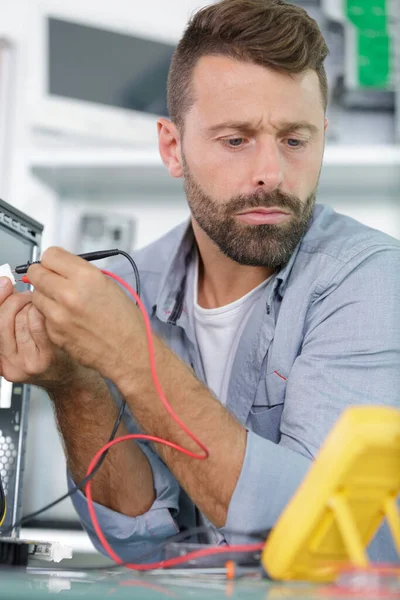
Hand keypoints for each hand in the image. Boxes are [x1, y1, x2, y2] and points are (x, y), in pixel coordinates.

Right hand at [0, 277, 73, 385]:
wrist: (70, 379)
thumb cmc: (46, 356)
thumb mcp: (20, 342)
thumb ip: (8, 317)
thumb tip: (4, 284)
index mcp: (0, 359)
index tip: (5, 283)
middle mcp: (10, 364)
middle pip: (3, 318)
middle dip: (15, 300)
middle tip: (26, 296)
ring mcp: (27, 362)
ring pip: (20, 318)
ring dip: (31, 307)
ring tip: (39, 307)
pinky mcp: (45, 357)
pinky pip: (37, 322)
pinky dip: (42, 312)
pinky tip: (47, 314)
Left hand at [28, 247, 144, 381]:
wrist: (128, 351)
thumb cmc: (124, 321)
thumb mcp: (108, 284)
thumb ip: (80, 272)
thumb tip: (60, 267)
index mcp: (86, 277)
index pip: (50, 255)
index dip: (53, 259)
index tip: (55, 264)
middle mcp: (68, 294)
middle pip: (35, 273)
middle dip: (43, 274)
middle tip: (52, 280)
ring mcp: (58, 315)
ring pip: (35, 295)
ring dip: (45, 296)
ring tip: (63, 302)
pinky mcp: (52, 333)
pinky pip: (41, 316)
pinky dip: (50, 315)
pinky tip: (68, 319)